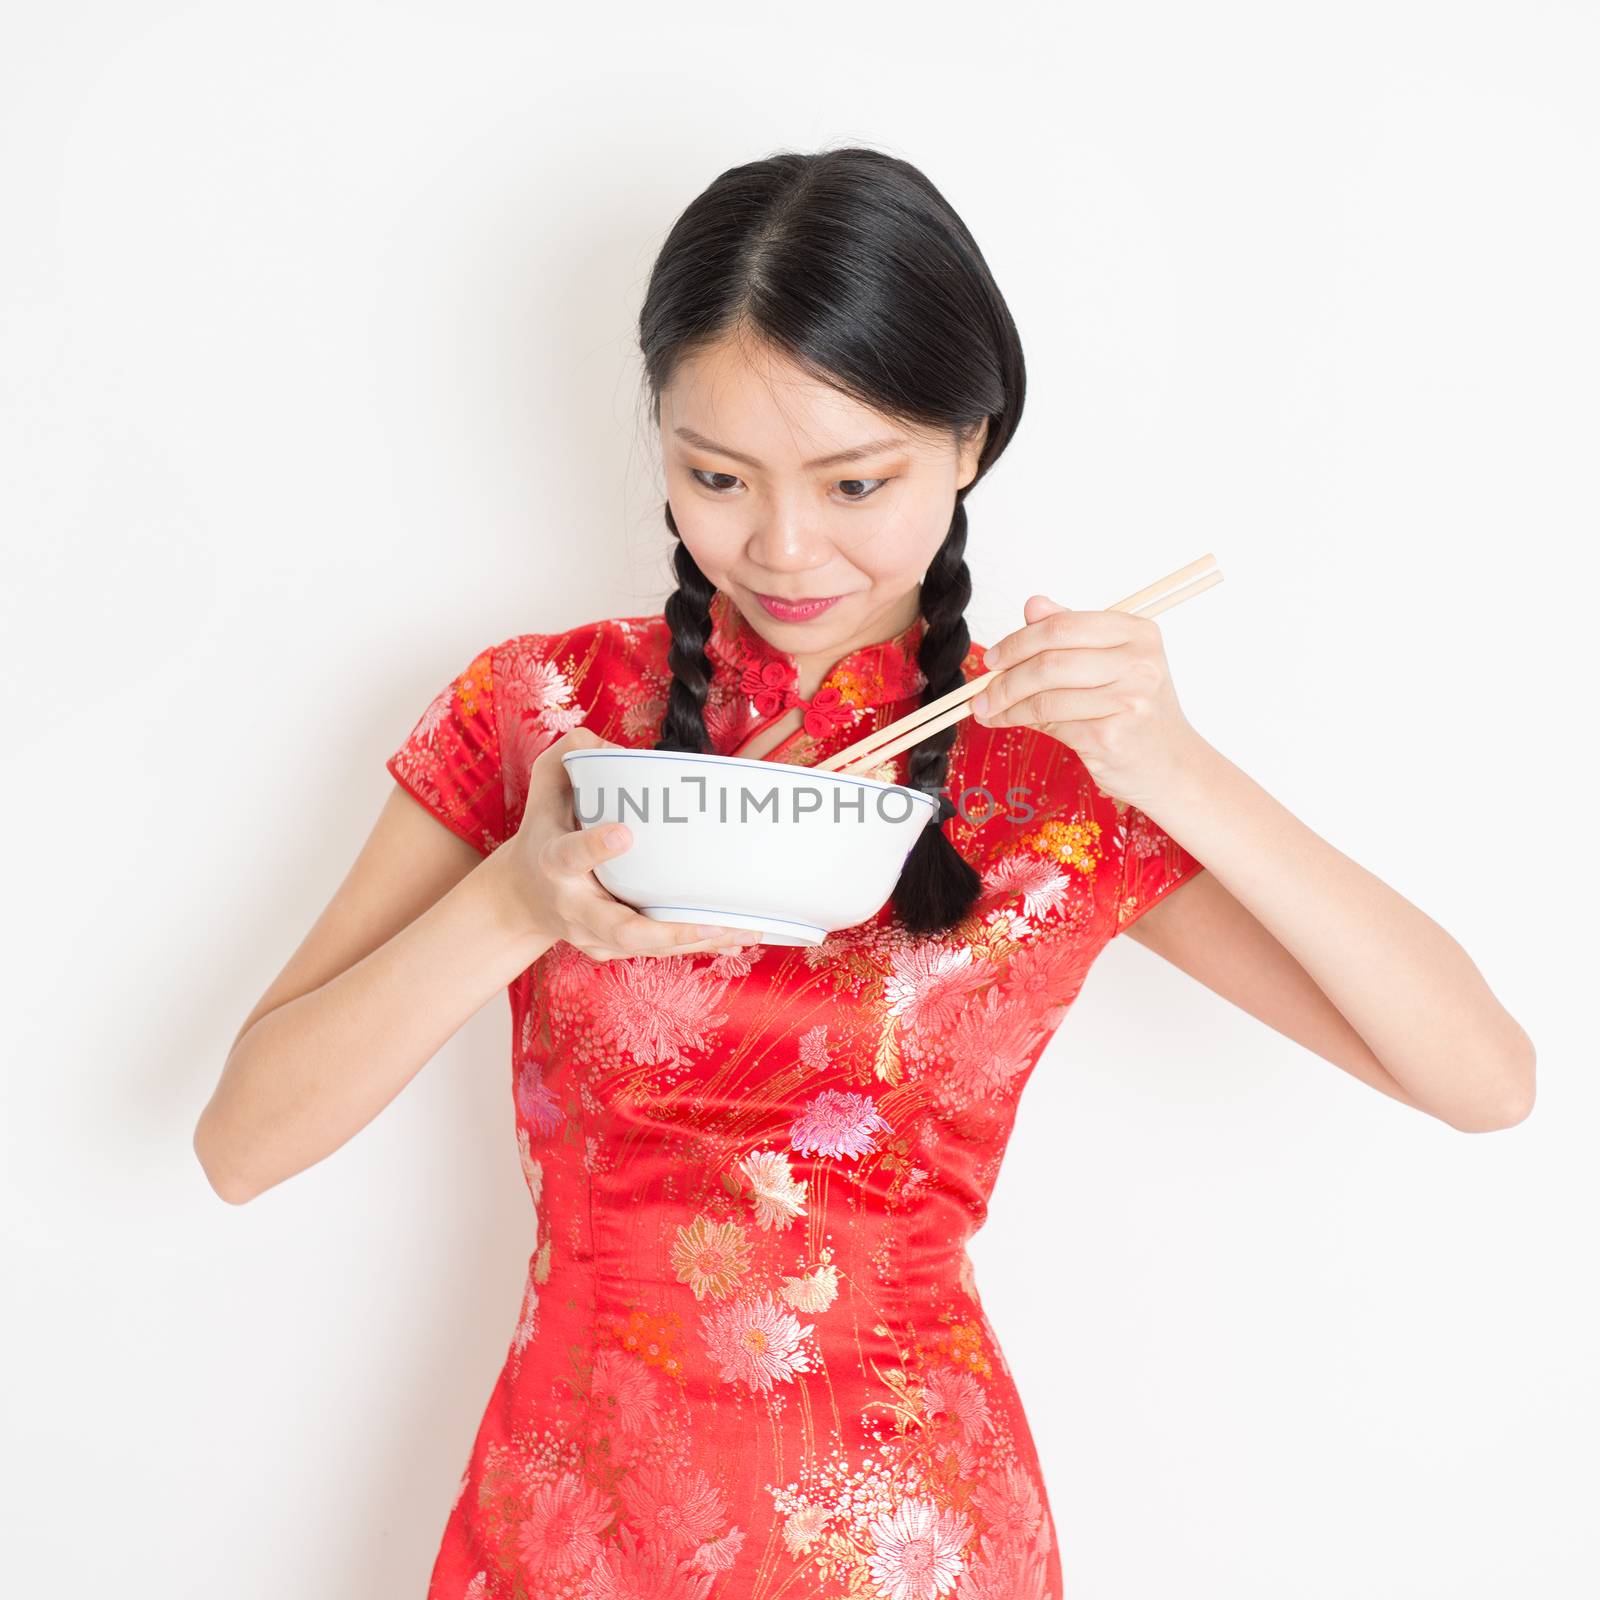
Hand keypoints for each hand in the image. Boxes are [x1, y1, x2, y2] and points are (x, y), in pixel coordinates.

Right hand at [499, 727, 748, 960]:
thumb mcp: (545, 785)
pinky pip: (656, 949)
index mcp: (555, 861)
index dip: (596, 846)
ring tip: (742, 929)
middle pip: (620, 928)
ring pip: (648, 945)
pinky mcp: (612, 948)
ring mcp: (593, 934)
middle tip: (712, 921)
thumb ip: (573, 756)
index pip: (572, 855)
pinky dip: (696, 944)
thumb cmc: (543, 833)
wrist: (521, 898)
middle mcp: (575, 905)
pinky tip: (733, 939)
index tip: (624, 833)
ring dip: (697, 940)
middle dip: (668, 931)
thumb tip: (615, 749)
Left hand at [971, 594, 1200, 809]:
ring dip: (1007, 705)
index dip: (1019, 640)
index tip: (993, 659)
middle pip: (1050, 660)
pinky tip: (1008, 723)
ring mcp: (1128, 698)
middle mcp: (1138, 661)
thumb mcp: (1111, 663)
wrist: (1171, 765)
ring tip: (988, 711)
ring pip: (1045, 695)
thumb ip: (1072, 633)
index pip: (1062, 626)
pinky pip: (1052, 724)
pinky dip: (1021, 723)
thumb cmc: (1135, 711)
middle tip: (982, 691)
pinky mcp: (1113, 734)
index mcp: (1137, 632)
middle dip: (1005, 678)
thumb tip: (1032, 605)